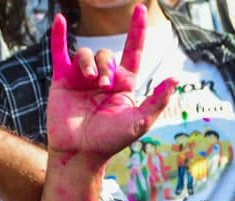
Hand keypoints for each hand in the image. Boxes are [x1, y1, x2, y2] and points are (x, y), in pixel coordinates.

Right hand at [46, 5, 174, 162]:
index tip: (139, 9)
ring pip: (86, 53)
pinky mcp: (62, 79)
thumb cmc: (111, 141)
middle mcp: (104, 78)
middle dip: (106, 64)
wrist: (80, 152)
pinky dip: (59, 35)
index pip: (133, 52)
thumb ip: (158, 100)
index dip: (137, 31)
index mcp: (124, 85)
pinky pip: (60, 52)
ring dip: (89, 62)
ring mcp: (82, 78)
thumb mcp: (140, 121)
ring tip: (89, 80)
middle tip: (103, 85)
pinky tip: (59, 19)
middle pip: (107, 53)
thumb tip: (175, 79)